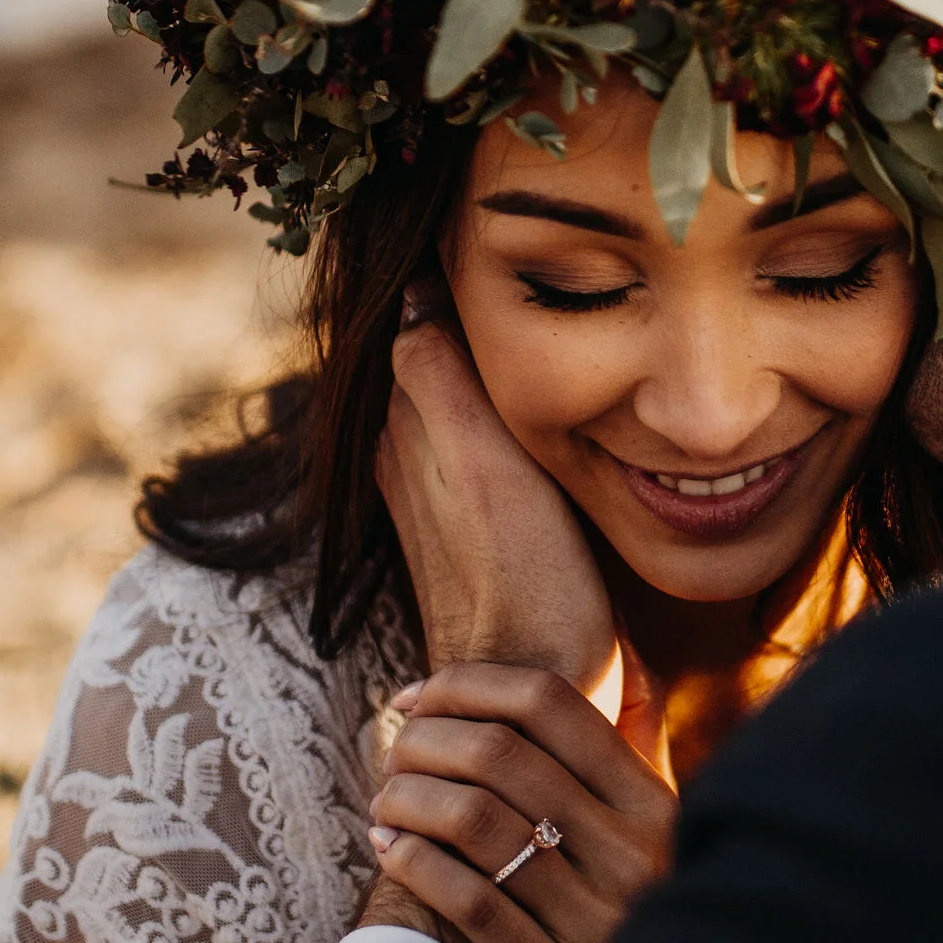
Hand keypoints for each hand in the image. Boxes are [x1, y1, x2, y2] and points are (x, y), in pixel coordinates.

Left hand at [367, 664, 676, 942]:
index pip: (551, 704)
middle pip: (500, 756)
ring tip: (385, 800)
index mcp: (656, 803)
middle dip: (422, 741)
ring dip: (408, 799)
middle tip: (390, 751)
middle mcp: (632, 854)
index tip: (416, 694)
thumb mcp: (666, 828)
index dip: (467, 684)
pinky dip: (414, 862)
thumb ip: (644, 747)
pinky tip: (391, 848)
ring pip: (473, 823)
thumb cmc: (647, 913)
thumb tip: (619, 655)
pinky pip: (467, 900)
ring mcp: (597, 920)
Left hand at [377, 292, 616, 692]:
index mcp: (408, 430)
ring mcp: (437, 502)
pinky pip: (474, 453)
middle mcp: (409, 462)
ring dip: (481, 376)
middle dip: (463, 325)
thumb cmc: (523, 578)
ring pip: (452, 408)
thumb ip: (441, 374)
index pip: (415, 329)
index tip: (497, 251)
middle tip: (524, 282)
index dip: (453, 290)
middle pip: (428, 365)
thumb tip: (414, 292)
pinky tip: (530, 428)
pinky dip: (494, 428)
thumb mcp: (484, 462)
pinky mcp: (475, 538)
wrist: (535, 691)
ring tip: (535, 341)